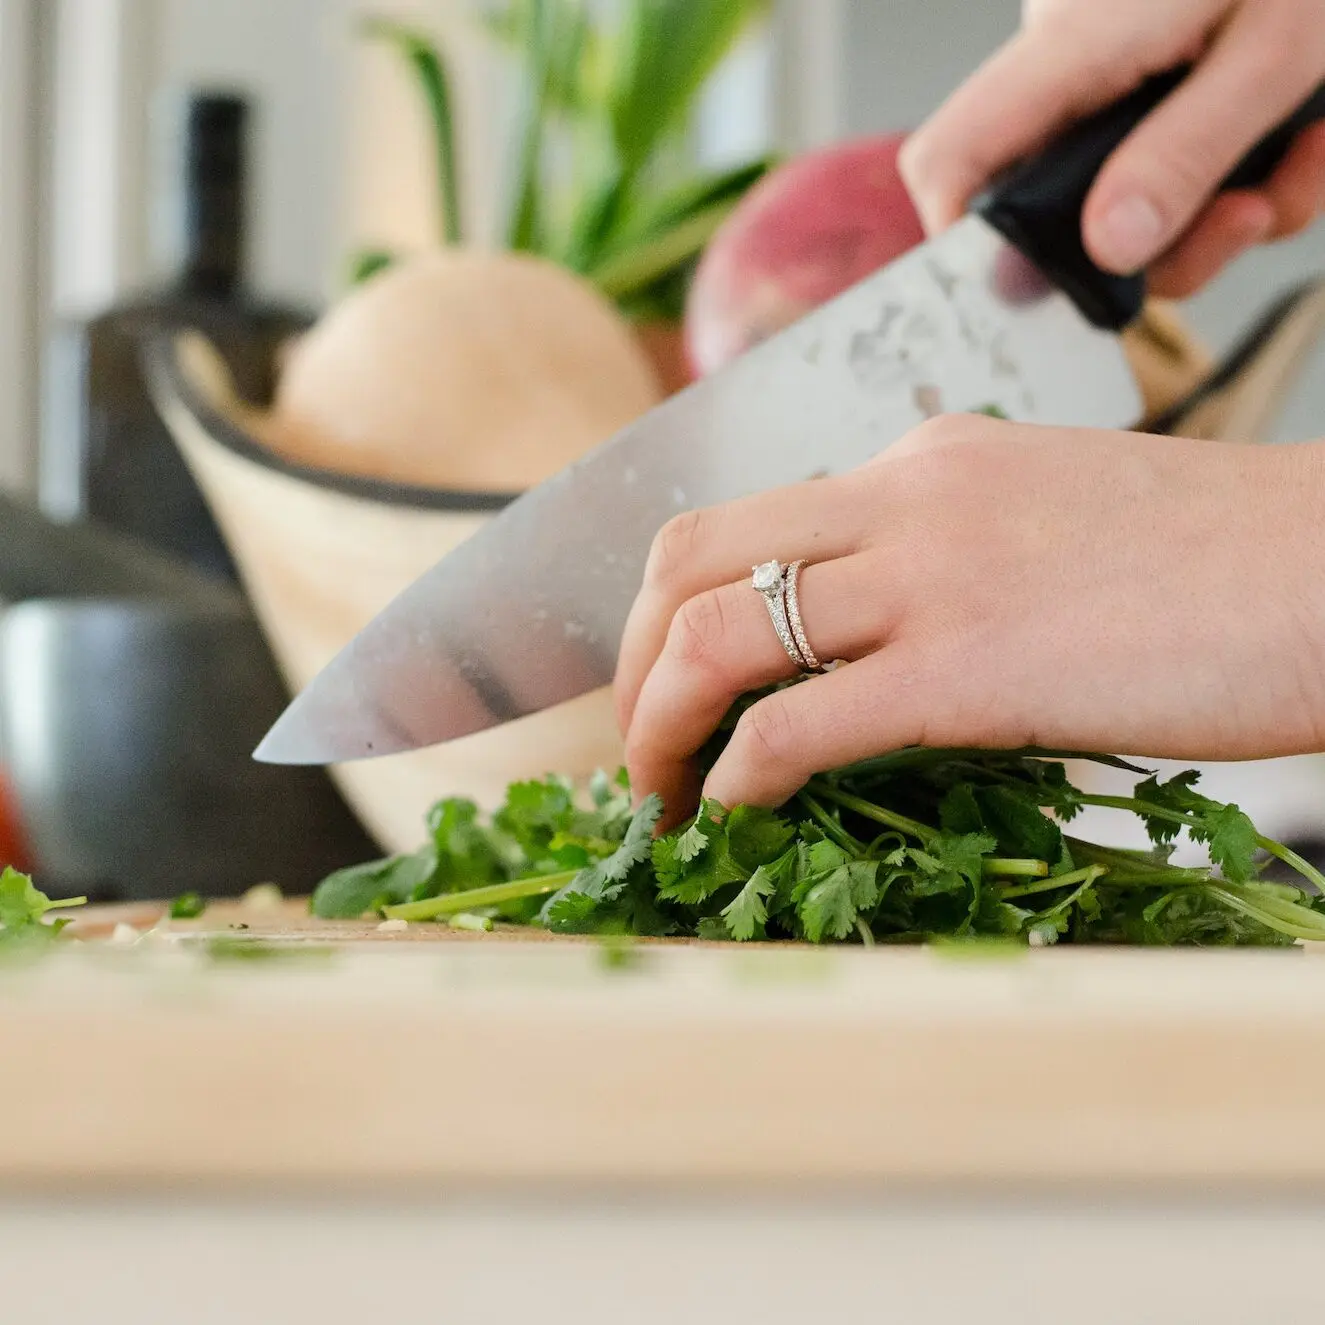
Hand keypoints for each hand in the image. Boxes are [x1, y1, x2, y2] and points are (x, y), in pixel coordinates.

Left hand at [614, 418, 1324, 819]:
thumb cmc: (1213, 566)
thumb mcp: (1048, 524)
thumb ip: (942, 565)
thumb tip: (864, 653)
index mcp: (922, 462)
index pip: (743, 521)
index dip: (674, 609)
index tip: (670, 683)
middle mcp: (904, 498)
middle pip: (689, 558)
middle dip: (631, 659)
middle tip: (636, 742)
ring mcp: (933, 576)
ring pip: (718, 632)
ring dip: (657, 723)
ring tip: (657, 793)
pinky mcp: (973, 668)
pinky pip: (801, 721)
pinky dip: (739, 773)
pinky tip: (736, 810)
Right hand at [900, 0, 1324, 296]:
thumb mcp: (1274, 49)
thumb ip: (1186, 154)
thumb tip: (1109, 250)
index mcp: (1072, 43)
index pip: (949, 160)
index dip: (961, 245)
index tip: (1034, 294)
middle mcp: (1066, 66)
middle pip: (1056, 212)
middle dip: (1166, 244)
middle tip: (1252, 214)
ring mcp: (1103, 77)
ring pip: (1123, 205)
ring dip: (1222, 211)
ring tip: (1300, 152)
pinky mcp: (1144, 81)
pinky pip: (1167, 166)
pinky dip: (1241, 171)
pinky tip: (1297, 134)